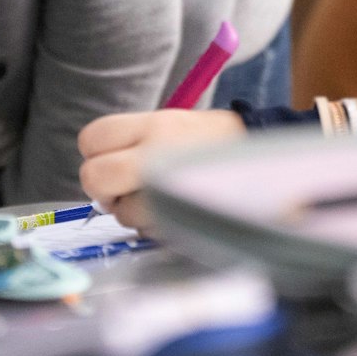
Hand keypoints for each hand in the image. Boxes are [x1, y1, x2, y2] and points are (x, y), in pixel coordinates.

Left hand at [77, 109, 245, 230]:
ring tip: (161, 197)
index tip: (112, 158)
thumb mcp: (170, 125)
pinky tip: (175, 210)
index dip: (95, 153)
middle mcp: (157, 153)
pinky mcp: (179, 219)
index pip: (93, 138)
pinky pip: (145, 230)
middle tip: (123, 188)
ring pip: (120, 212)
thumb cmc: (209, 145)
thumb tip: (97, 176)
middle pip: (95, 176)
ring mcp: (167, 188)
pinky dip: (153, 226)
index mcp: (154, 125)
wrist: (263, 163)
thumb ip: (131, 143)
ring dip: (132, 211)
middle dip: (103, 189)